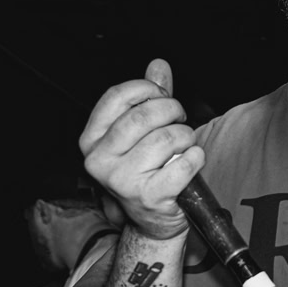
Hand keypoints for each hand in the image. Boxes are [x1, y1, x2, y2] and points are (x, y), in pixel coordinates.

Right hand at [79, 59, 204, 240]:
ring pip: (167, 138)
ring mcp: (122, 180)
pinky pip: (184, 163)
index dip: (146, 89)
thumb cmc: (148, 171)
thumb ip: (149, 98)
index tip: (161, 95)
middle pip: (144, 116)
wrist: (153, 221)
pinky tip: (190, 162)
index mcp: (92, 140)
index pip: (116, 97)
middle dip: (172, 111)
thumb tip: (158, 65)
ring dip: (186, 137)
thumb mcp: (141, 133)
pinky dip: (195, 158)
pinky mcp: (149, 196)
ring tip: (184, 145)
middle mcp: (100, 160)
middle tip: (180, 120)